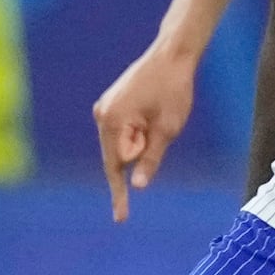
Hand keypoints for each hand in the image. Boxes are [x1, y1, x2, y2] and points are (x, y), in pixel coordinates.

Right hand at [93, 47, 197, 220]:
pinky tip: (153, 113)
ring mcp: (105, 108)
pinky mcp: (113, 104)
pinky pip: (124, 132)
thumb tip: (139, 185)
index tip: (121, 219)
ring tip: (160, 115)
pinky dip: (139, 134)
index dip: (120, 194)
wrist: (172, 55)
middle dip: (140, 154)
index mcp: (111, 121)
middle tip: (161, 127)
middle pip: (118, 155)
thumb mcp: (168, 129)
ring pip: (123, 144)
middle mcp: (101, 114)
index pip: (114, 167)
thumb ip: (151, 158)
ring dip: (143, 142)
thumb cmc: (173, 89)